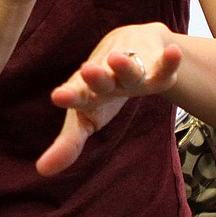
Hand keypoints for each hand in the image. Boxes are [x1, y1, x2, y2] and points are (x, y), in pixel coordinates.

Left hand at [36, 24, 181, 175]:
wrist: (132, 45)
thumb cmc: (102, 89)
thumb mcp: (86, 117)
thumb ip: (67, 143)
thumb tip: (42, 171)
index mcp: (87, 93)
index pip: (75, 97)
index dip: (69, 97)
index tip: (58, 96)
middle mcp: (106, 80)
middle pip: (101, 80)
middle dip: (95, 77)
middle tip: (87, 70)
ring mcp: (131, 72)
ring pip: (129, 71)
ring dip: (124, 66)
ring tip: (117, 59)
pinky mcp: (155, 68)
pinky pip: (163, 68)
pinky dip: (169, 62)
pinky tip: (174, 54)